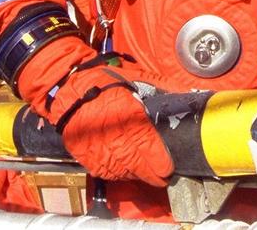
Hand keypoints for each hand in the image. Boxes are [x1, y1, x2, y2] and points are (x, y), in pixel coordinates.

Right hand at [16, 37, 172, 185]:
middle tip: (161, 178)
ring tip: (144, 173)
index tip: (168, 168)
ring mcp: (97, 146)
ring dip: (134, 174)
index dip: (160, 161)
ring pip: (121, 169)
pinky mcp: (84, 153)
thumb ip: (162, 87)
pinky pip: (104, 170)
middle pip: (136, 162)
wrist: (68, 85)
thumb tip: (188, 94)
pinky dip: (115, 173)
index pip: (148, 145)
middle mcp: (113, 133)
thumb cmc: (105, 80)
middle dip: (151, 173)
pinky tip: (123, 169)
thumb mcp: (137, 77)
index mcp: (128, 113)